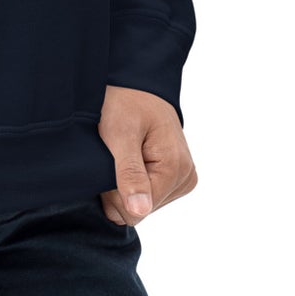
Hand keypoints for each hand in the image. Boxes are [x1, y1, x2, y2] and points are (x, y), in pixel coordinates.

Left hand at [97, 84, 196, 226]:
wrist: (136, 83)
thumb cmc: (126, 103)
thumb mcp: (119, 134)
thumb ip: (130, 173)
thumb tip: (140, 210)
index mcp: (176, 168)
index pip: (136, 212)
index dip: (113, 193)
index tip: (109, 163)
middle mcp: (186, 177)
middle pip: (140, 211)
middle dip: (119, 189)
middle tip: (114, 156)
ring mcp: (183, 178)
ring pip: (143, 205)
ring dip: (125, 184)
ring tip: (123, 154)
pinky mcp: (177, 177)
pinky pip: (149, 195)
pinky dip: (134, 182)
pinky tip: (131, 160)